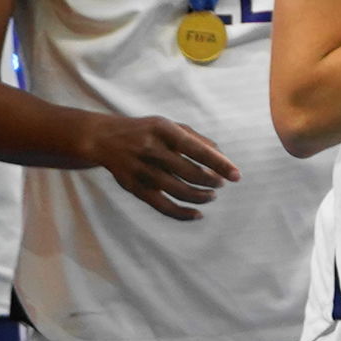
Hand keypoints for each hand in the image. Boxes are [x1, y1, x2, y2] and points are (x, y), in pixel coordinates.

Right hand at [87, 111, 237, 218]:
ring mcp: (142, 170)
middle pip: (190, 173)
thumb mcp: (168, 126)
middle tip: (220, 184)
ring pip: (179, 191)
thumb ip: (196, 139)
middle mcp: (151, 149)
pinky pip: (163, 206)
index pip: (197, 150)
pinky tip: (198, 214)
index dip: (219, 164)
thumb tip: (222, 157)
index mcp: (163, 130)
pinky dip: (183, 213)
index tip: (236, 176)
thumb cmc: (146, 131)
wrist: (103, 138)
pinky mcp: (135, 187)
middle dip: (212, 181)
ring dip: (201, 196)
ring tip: (211, 195)